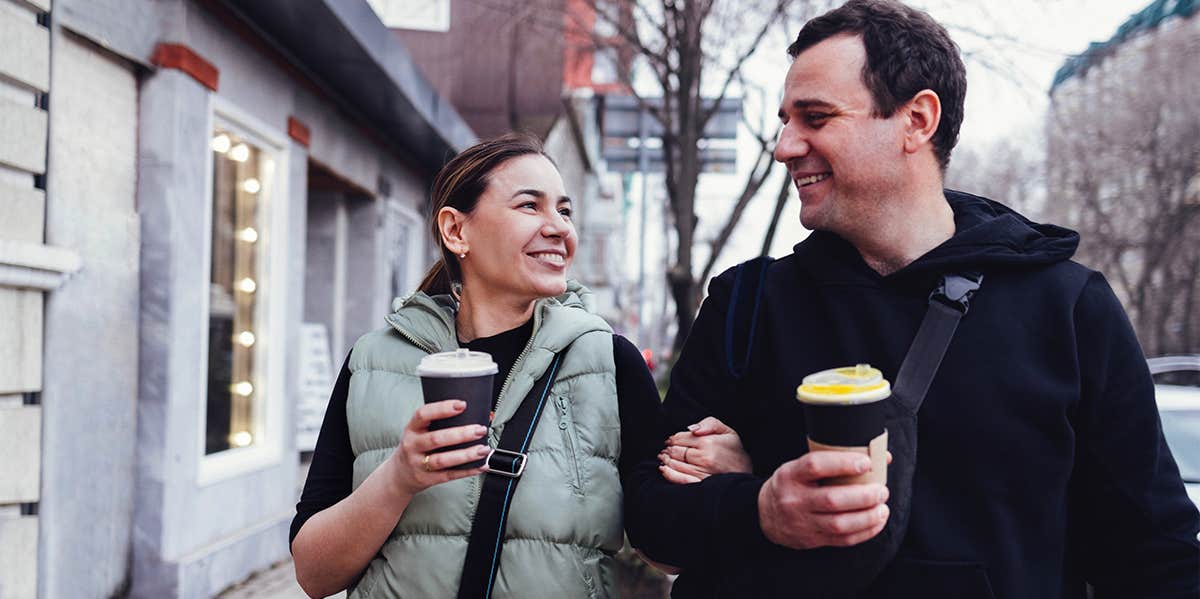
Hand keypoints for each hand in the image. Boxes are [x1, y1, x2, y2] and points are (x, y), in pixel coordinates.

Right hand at [387, 399, 488, 496]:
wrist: (400, 474)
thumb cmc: (416, 447)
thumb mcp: (418, 431)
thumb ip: (436, 423)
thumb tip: (469, 413)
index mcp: (412, 429)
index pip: (423, 414)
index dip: (442, 408)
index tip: (462, 405)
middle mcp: (413, 445)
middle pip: (436, 439)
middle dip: (461, 434)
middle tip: (479, 430)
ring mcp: (418, 464)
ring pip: (443, 460)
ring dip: (466, 455)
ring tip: (483, 449)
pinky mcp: (427, 479)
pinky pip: (449, 475)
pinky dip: (467, 471)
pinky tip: (480, 465)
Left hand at [658, 416, 752, 483]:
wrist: (746, 473)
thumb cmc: (735, 451)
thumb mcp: (727, 431)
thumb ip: (709, 423)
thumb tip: (691, 429)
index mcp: (708, 442)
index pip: (681, 438)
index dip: (673, 438)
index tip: (671, 440)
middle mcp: (703, 458)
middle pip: (676, 451)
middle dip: (668, 449)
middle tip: (666, 449)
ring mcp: (701, 473)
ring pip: (675, 464)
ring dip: (666, 460)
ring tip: (664, 457)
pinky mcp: (700, 484)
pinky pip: (680, 479)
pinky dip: (669, 474)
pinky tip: (664, 470)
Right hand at [757, 451, 889, 549]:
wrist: (766, 515)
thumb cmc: (792, 484)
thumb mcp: (800, 467)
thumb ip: (834, 460)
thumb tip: (881, 457)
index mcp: (790, 474)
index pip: (815, 466)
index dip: (842, 463)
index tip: (866, 462)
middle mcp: (794, 499)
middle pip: (832, 499)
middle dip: (863, 496)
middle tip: (881, 491)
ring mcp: (802, 522)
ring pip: (840, 524)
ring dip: (867, 517)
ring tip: (883, 508)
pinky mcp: (811, 539)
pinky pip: (842, 539)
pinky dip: (864, 532)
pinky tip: (876, 523)